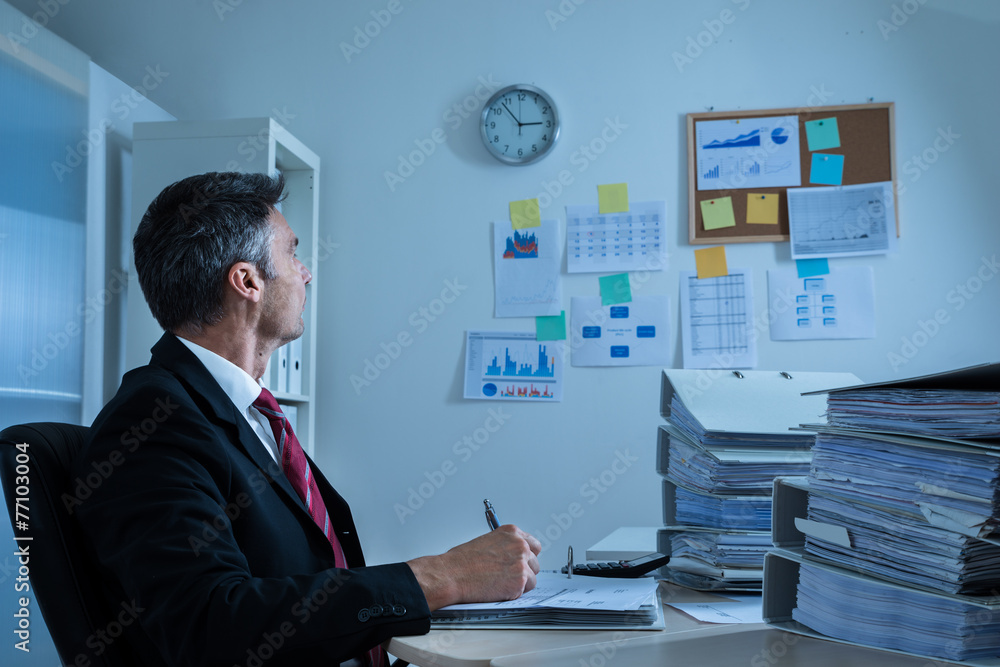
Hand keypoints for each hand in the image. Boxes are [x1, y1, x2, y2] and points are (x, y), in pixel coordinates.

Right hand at [406, 525, 541, 610]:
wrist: (452, 574)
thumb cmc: (462, 560)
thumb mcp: (487, 542)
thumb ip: (505, 547)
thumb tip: (512, 557)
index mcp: (512, 533)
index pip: (533, 545)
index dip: (527, 557)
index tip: (522, 562)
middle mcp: (520, 545)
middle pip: (535, 563)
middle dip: (524, 571)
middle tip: (507, 577)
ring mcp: (521, 563)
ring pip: (532, 579)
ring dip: (519, 584)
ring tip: (499, 584)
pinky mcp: (519, 581)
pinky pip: (524, 592)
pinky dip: (513, 594)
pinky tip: (497, 589)